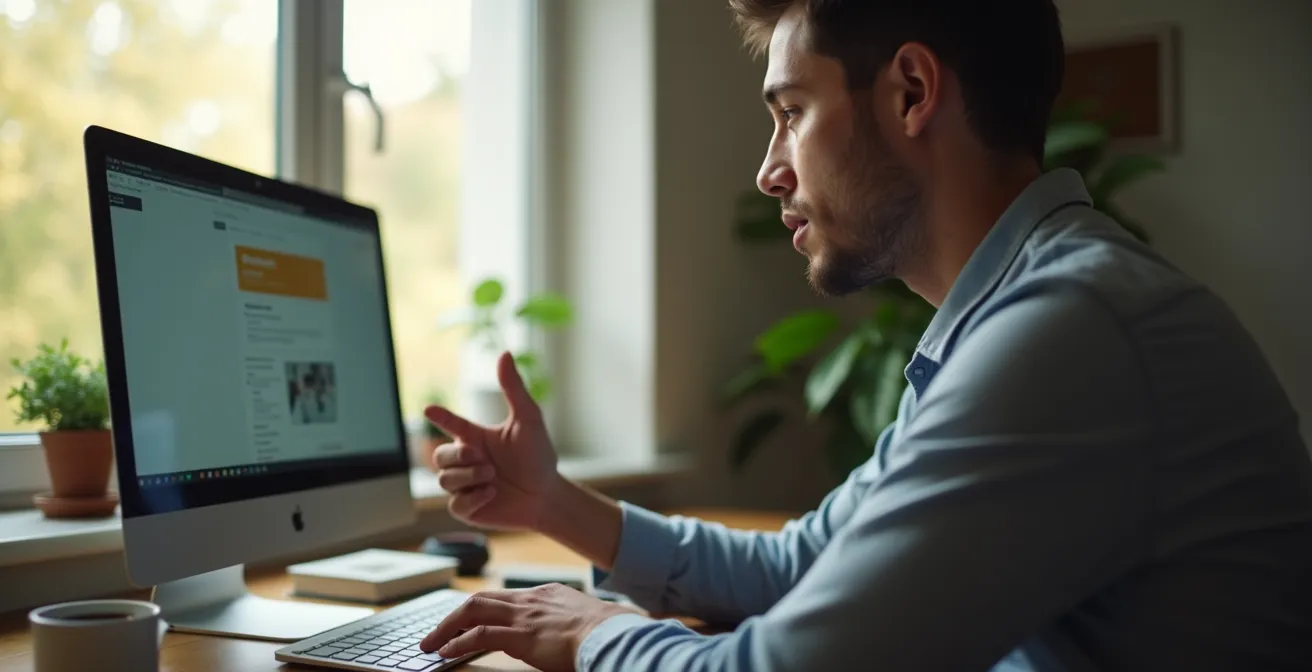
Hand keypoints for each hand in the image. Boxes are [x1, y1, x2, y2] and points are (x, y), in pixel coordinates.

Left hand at [420, 584, 637, 670]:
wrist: (612, 635)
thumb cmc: (608, 632)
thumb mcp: (587, 619)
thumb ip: (570, 621)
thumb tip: (570, 633)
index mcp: (547, 594)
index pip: (504, 598)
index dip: (482, 609)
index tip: (469, 621)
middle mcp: (530, 599)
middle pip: (481, 599)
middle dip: (454, 615)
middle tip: (436, 631)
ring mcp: (524, 616)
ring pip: (472, 611)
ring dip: (446, 627)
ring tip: (431, 643)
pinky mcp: (520, 635)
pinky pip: (478, 636)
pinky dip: (457, 642)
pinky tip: (446, 652)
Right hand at [425, 352, 560, 530]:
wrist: (547, 495)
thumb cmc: (539, 457)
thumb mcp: (529, 420)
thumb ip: (514, 388)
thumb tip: (504, 353)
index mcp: (475, 437)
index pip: (451, 424)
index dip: (439, 416)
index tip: (429, 409)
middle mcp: (467, 460)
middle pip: (439, 456)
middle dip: (458, 458)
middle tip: (484, 461)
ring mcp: (465, 485)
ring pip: (445, 480)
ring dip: (470, 478)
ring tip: (493, 477)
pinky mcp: (468, 509)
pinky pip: (455, 505)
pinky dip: (473, 499)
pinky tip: (492, 494)